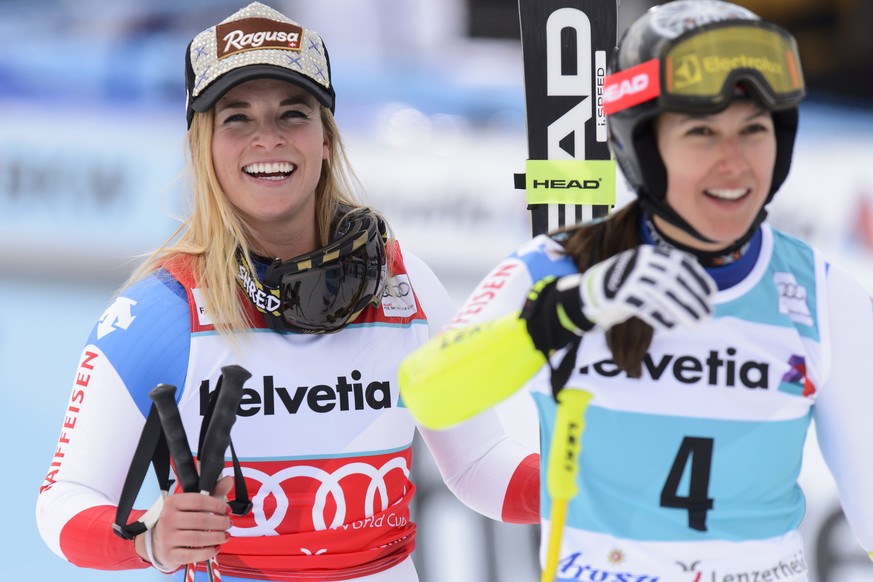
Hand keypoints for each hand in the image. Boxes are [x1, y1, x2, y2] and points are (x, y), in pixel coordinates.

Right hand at [138, 476, 233, 570]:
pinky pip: (191, 555)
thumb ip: (212, 492)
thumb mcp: (191, 504)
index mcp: (172, 502)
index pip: (199, 501)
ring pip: (197, 538)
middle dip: (220, 523)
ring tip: (225, 536)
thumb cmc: (179, 519)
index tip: (227, 510)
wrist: (158, 540)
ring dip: (217, 537)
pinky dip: (207, 552)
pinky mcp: (169, 554)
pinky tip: (216, 547)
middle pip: (201, 520)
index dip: (217, 505)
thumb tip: (228, 480)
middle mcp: (167, 519)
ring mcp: (166, 538)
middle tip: (228, 524)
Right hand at [576, 245, 715, 331]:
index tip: (711, 294)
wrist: (591, 293)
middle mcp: (639, 262)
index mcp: (649, 254)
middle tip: (707, 314)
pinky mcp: (618, 293)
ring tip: (695, 323)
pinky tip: (670, 326)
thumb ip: (669, 275)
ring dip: (682, 310)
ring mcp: (628, 277)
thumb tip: (703, 289)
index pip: (680, 263)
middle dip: (693, 298)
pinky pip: (644, 306)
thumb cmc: (626, 286)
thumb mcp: (648, 272)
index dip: (698, 279)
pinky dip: (659, 316)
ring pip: (661, 294)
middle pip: (673, 280)